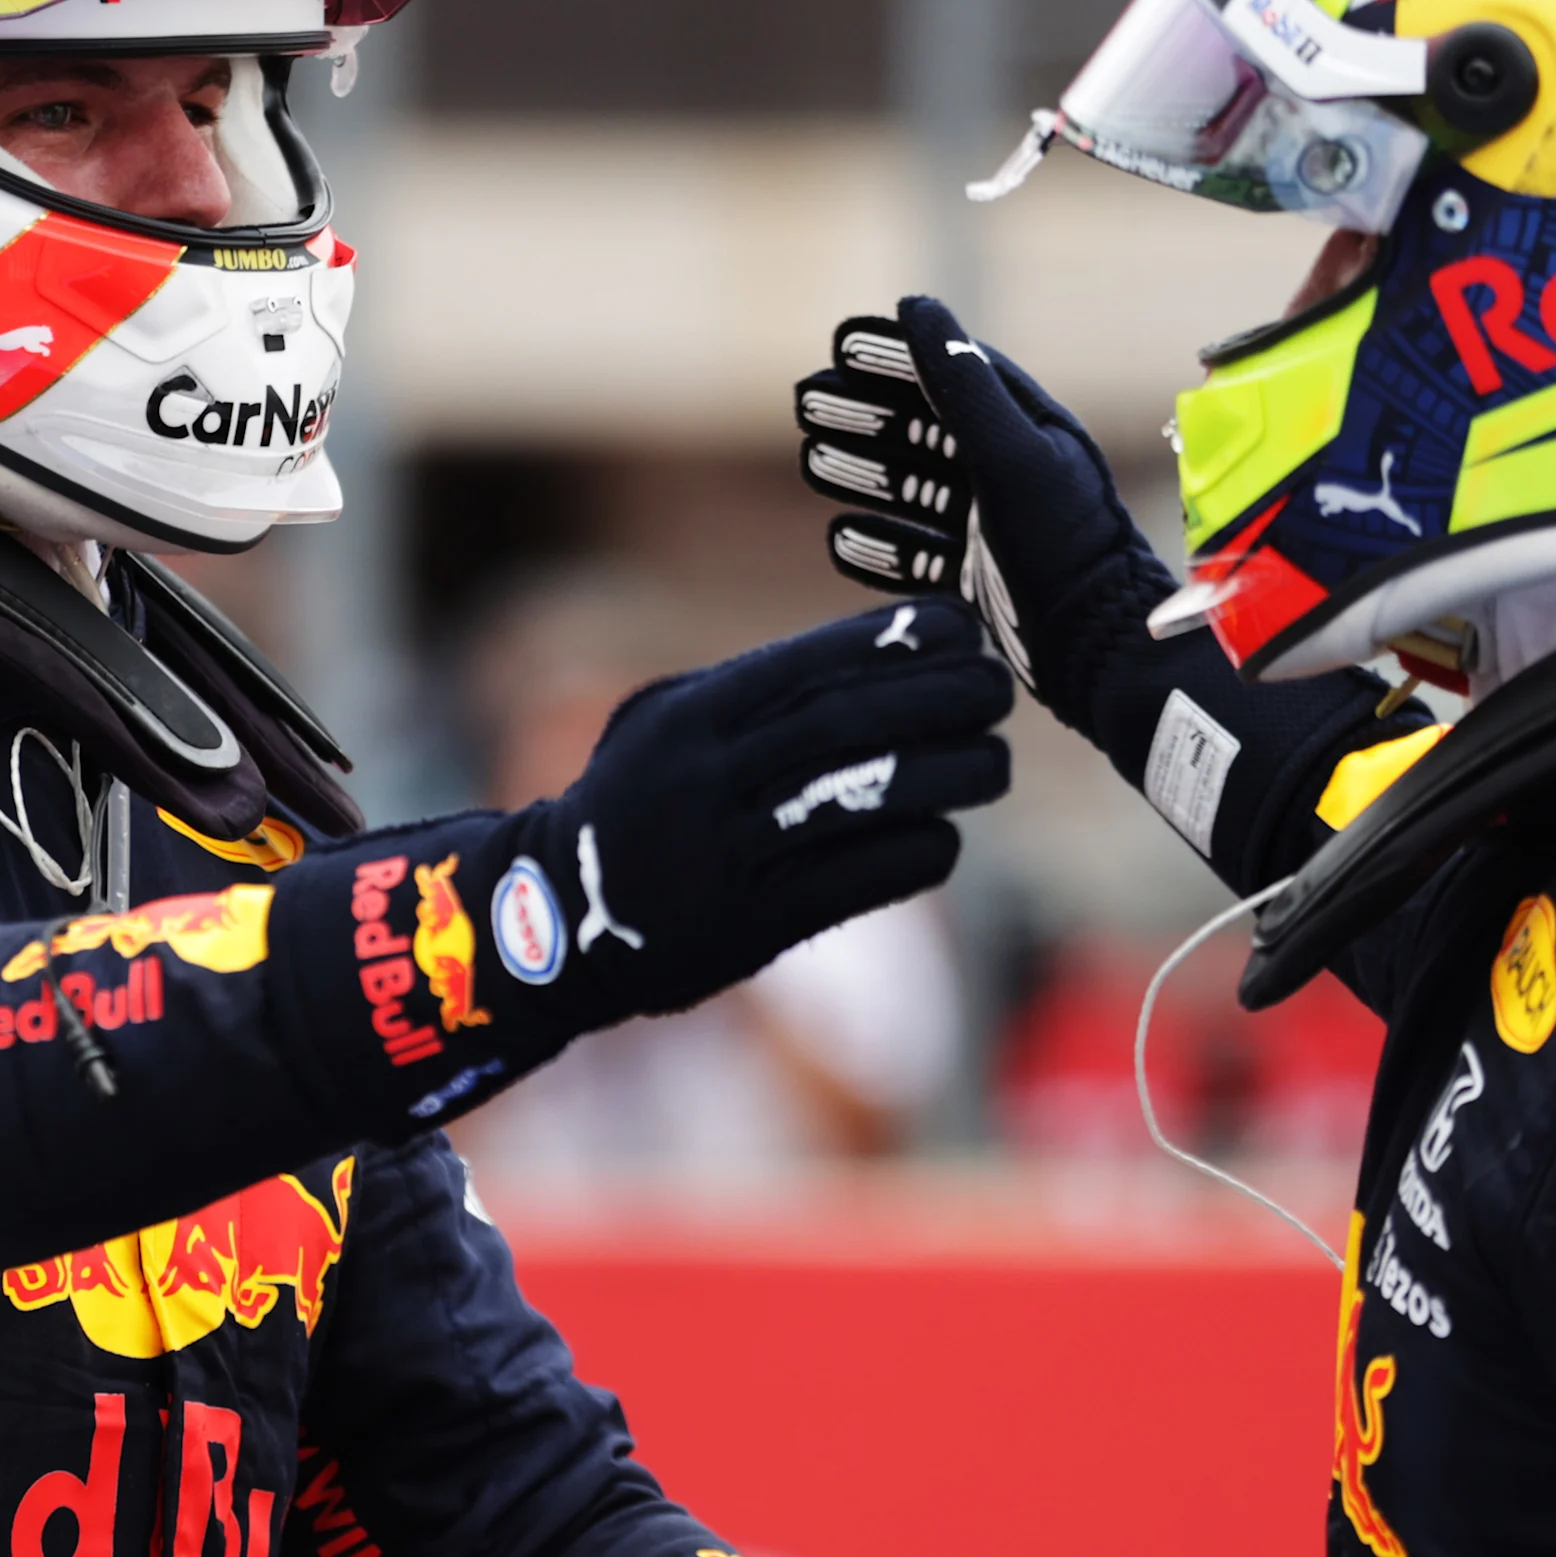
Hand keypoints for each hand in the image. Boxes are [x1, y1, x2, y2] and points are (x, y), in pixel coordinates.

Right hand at [523, 596, 1009, 1027]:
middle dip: (937, 699)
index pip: (805, 666)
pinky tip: (946, 835)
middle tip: (999, 688)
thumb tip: (873, 653)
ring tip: (995, 763)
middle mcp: (704, 781)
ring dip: (944, 777)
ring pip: (859, 802)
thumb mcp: (661, 723)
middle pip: (845, 726)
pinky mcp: (748, 929)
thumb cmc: (635, 801)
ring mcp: (726, 856)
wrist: (557, 920)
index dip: (890, 642)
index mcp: (688, 719)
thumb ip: (748, 691)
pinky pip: (852, 883)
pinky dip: (911, 855)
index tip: (958, 627)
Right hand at [796, 296, 1171, 735]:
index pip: (952, 373)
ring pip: (913, 489)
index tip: (839, 341)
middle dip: (862, 413)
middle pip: (922, 430)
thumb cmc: (1064, 546)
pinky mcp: (982, 577)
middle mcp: (1009, 471)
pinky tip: (839, 536)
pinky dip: (880, 544)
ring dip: (861, 473)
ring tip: (809, 461)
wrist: (1099, 651)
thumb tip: (916, 307)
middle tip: (804, 398)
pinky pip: (918, 552)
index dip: (895, 354)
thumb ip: (961, 383)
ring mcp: (993, 526)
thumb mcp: (1011, 456)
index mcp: (1026, 427)